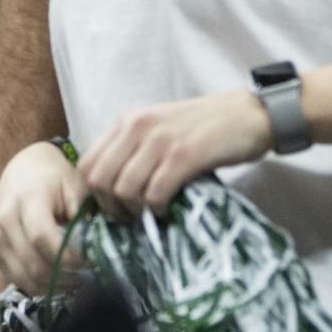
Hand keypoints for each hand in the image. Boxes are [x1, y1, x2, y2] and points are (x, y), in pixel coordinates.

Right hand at [0, 142, 88, 295]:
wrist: (23, 168)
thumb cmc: (54, 177)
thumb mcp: (74, 185)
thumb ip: (81, 216)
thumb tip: (89, 250)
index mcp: (27, 199)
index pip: (40, 236)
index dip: (65, 257)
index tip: (88, 262)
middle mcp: (5, 219)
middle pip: (33, 263)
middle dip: (64, 277)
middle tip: (87, 278)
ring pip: (24, 278)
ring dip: (52, 287)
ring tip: (75, 281)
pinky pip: (16, 279)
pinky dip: (38, 286)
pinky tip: (56, 279)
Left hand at [77, 89, 271, 217]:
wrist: (244, 114)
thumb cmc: (202, 128)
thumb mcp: (156, 131)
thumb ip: (133, 151)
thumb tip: (111, 192)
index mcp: (126, 122)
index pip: (87, 163)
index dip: (93, 194)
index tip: (112, 208)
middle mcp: (136, 127)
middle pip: (99, 179)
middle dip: (111, 207)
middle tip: (131, 217)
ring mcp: (159, 140)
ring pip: (125, 189)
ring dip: (136, 211)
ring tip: (152, 213)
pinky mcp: (184, 155)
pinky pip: (155, 192)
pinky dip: (158, 209)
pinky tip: (168, 209)